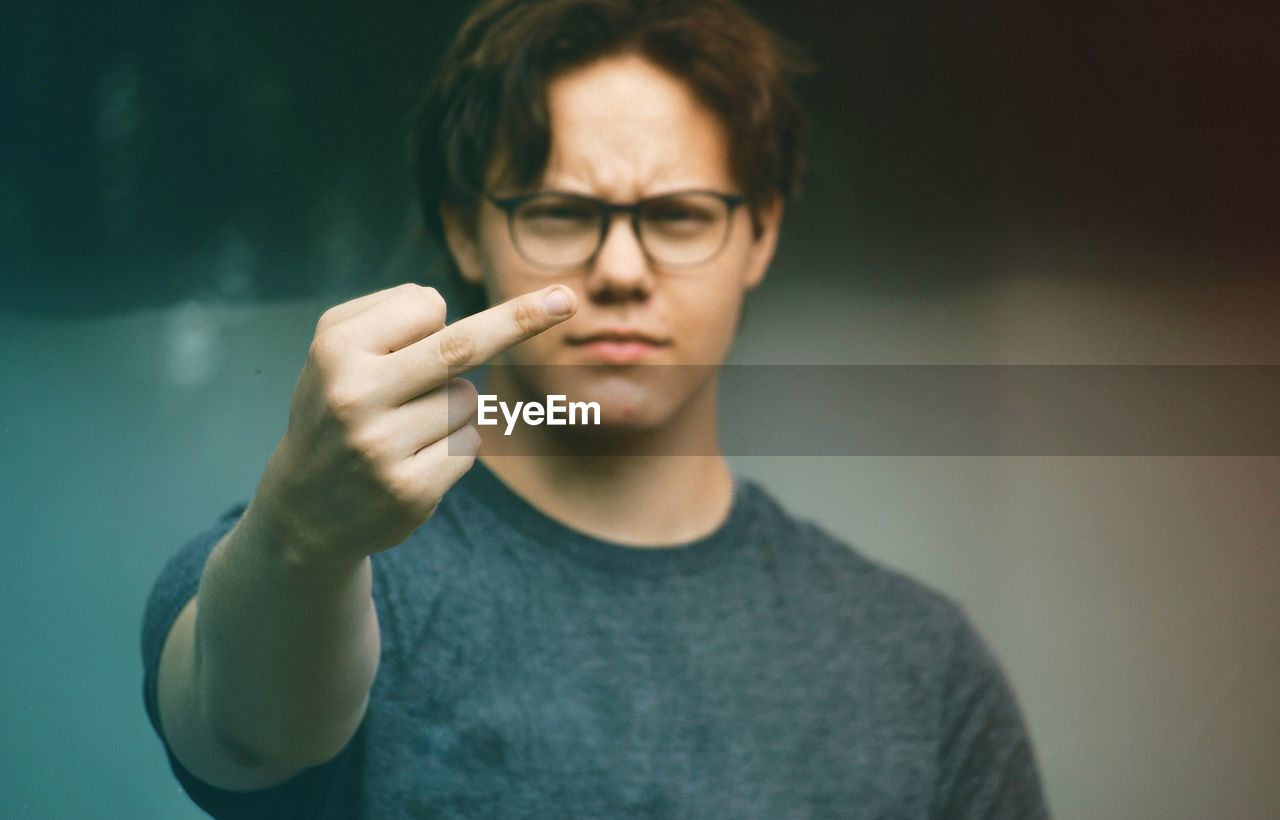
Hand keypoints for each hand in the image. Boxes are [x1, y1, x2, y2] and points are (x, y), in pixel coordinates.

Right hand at [251, 282, 576, 567]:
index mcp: (335, 349)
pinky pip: (471, 443)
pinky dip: (455, 445)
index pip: (426, 305)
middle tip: (565, 300)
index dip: (432, 317)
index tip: (434, 320)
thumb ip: (392, 315)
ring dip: (453, 407)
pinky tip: (412, 462)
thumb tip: (471, 313)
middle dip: (520, 319)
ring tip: (403, 429)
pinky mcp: (410, 489)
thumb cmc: (336, 408)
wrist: (304, 511)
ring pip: (469, 399)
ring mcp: (381, 446)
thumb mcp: (336, 351)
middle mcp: (354, 394)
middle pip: (462, 345)